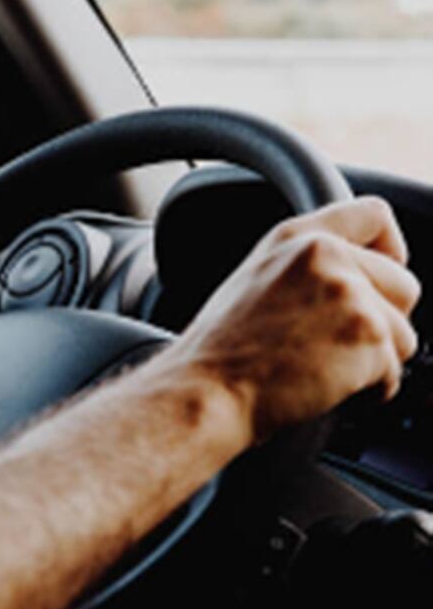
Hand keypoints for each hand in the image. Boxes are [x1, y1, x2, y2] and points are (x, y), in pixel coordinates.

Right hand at [163, 197, 420, 440]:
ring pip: (404, 335)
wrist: (205, 393)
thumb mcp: (254, 282)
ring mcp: (350, 292)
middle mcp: (325, 255)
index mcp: (295, 238)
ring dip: (373, 363)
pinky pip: (395, 374)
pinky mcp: (368, 334)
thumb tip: (356, 285)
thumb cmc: (220, 355)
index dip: (390, 250)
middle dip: (383, 323)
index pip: (374, 215)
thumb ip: (307, 269)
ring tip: (320, 371)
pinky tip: (323, 390)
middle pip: (404, 285)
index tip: (382, 278)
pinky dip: (369, 393)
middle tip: (335, 346)